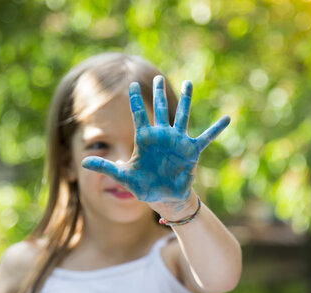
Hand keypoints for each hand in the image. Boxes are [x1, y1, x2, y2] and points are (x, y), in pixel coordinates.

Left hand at [81, 76, 229, 210]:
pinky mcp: (191, 151)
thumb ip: (106, 167)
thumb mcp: (124, 176)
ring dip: (185, 100)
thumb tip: (83, 163)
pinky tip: (227, 118)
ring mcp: (178, 141)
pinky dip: (216, 129)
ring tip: (188, 82)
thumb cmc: (145, 186)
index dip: (136, 100)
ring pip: (182, 115)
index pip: (139, 115)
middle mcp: (162, 136)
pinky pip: (206, 137)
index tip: (132, 84)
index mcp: (145, 139)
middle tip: (157, 77)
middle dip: (158, 93)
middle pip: (160, 109)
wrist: (165, 198)